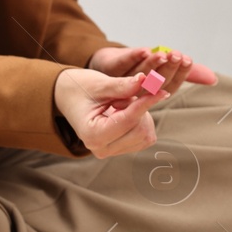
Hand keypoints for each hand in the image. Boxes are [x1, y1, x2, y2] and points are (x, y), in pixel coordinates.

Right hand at [54, 67, 169, 157]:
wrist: (70, 97)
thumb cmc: (80, 88)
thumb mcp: (99, 84)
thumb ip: (122, 85)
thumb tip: (147, 80)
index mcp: (93, 135)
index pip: (129, 120)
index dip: (146, 103)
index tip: (162, 90)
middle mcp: (102, 149)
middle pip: (140, 131)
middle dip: (140, 109)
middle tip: (125, 95)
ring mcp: (112, 151)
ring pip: (146, 135)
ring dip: (142, 115)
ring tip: (120, 103)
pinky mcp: (122, 148)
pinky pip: (145, 137)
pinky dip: (141, 121)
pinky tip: (125, 111)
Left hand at [89, 45, 217, 97]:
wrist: (104, 63)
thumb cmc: (139, 68)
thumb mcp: (165, 68)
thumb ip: (187, 73)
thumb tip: (213, 79)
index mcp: (152, 92)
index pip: (169, 87)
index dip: (180, 75)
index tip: (188, 60)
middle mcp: (136, 90)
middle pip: (155, 82)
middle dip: (167, 68)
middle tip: (177, 56)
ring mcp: (122, 80)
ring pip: (138, 73)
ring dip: (152, 64)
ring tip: (164, 53)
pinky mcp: (109, 68)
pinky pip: (120, 63)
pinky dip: (133, 56)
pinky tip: (144, 50)